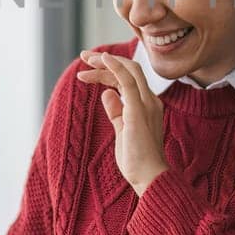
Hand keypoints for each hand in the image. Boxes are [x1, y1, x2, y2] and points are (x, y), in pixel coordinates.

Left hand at [75, 51, 168, 194]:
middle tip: (84, 56)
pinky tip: (103, 59)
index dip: (108, 70)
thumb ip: (116, 112)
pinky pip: (128, 81)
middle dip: (105, 60)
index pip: (128, 79)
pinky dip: (115, 67)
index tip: (89, 68)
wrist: (150, 178)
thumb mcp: (122, 132)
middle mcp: (150, 101)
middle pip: (129, 69)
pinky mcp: (138, 111)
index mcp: (147, 106)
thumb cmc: (137, 161)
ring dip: (105, 62)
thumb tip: (106, 94)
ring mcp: (146, 104)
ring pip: (128, 71)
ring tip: (85, 59)